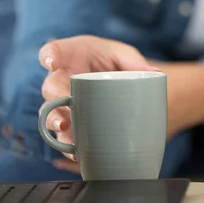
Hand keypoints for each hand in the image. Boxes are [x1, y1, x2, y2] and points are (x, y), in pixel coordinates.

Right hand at [38, 35, 156, 171]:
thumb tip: (155, 73)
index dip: (49, 54)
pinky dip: (68, 146)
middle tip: (63, 100)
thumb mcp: (124, 54)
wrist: (111, 77)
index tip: (51, 61)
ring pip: (51, 113)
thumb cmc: (112, 60)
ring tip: (64, 129)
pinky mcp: (69, 122)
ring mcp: (62, 100)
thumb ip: (134, 61)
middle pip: (50, 84)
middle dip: (54, 94)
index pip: (55, 49)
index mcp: (73, 53)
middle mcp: (62, 77)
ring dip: (55, 122)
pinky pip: (62, 135)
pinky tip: (76, 153)